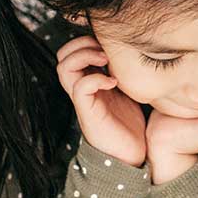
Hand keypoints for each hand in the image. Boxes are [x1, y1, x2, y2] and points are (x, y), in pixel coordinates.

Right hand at [55, 36, 145, 166]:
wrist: (132, 156)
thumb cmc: (131, 125)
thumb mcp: (127, 92)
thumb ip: (121, 73)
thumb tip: (134, 51)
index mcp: (88, 82)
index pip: (71, 51)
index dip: (86, 41)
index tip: (110, 46)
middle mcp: (81, 89)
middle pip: (62, 55)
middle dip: (82, 44)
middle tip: (106, 51)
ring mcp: (82, 101)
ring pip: (64, 67)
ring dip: (85, 56)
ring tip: (106, 61)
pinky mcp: (88, 113)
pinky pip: (80, 87)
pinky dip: (96, 78)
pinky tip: (114, 82)